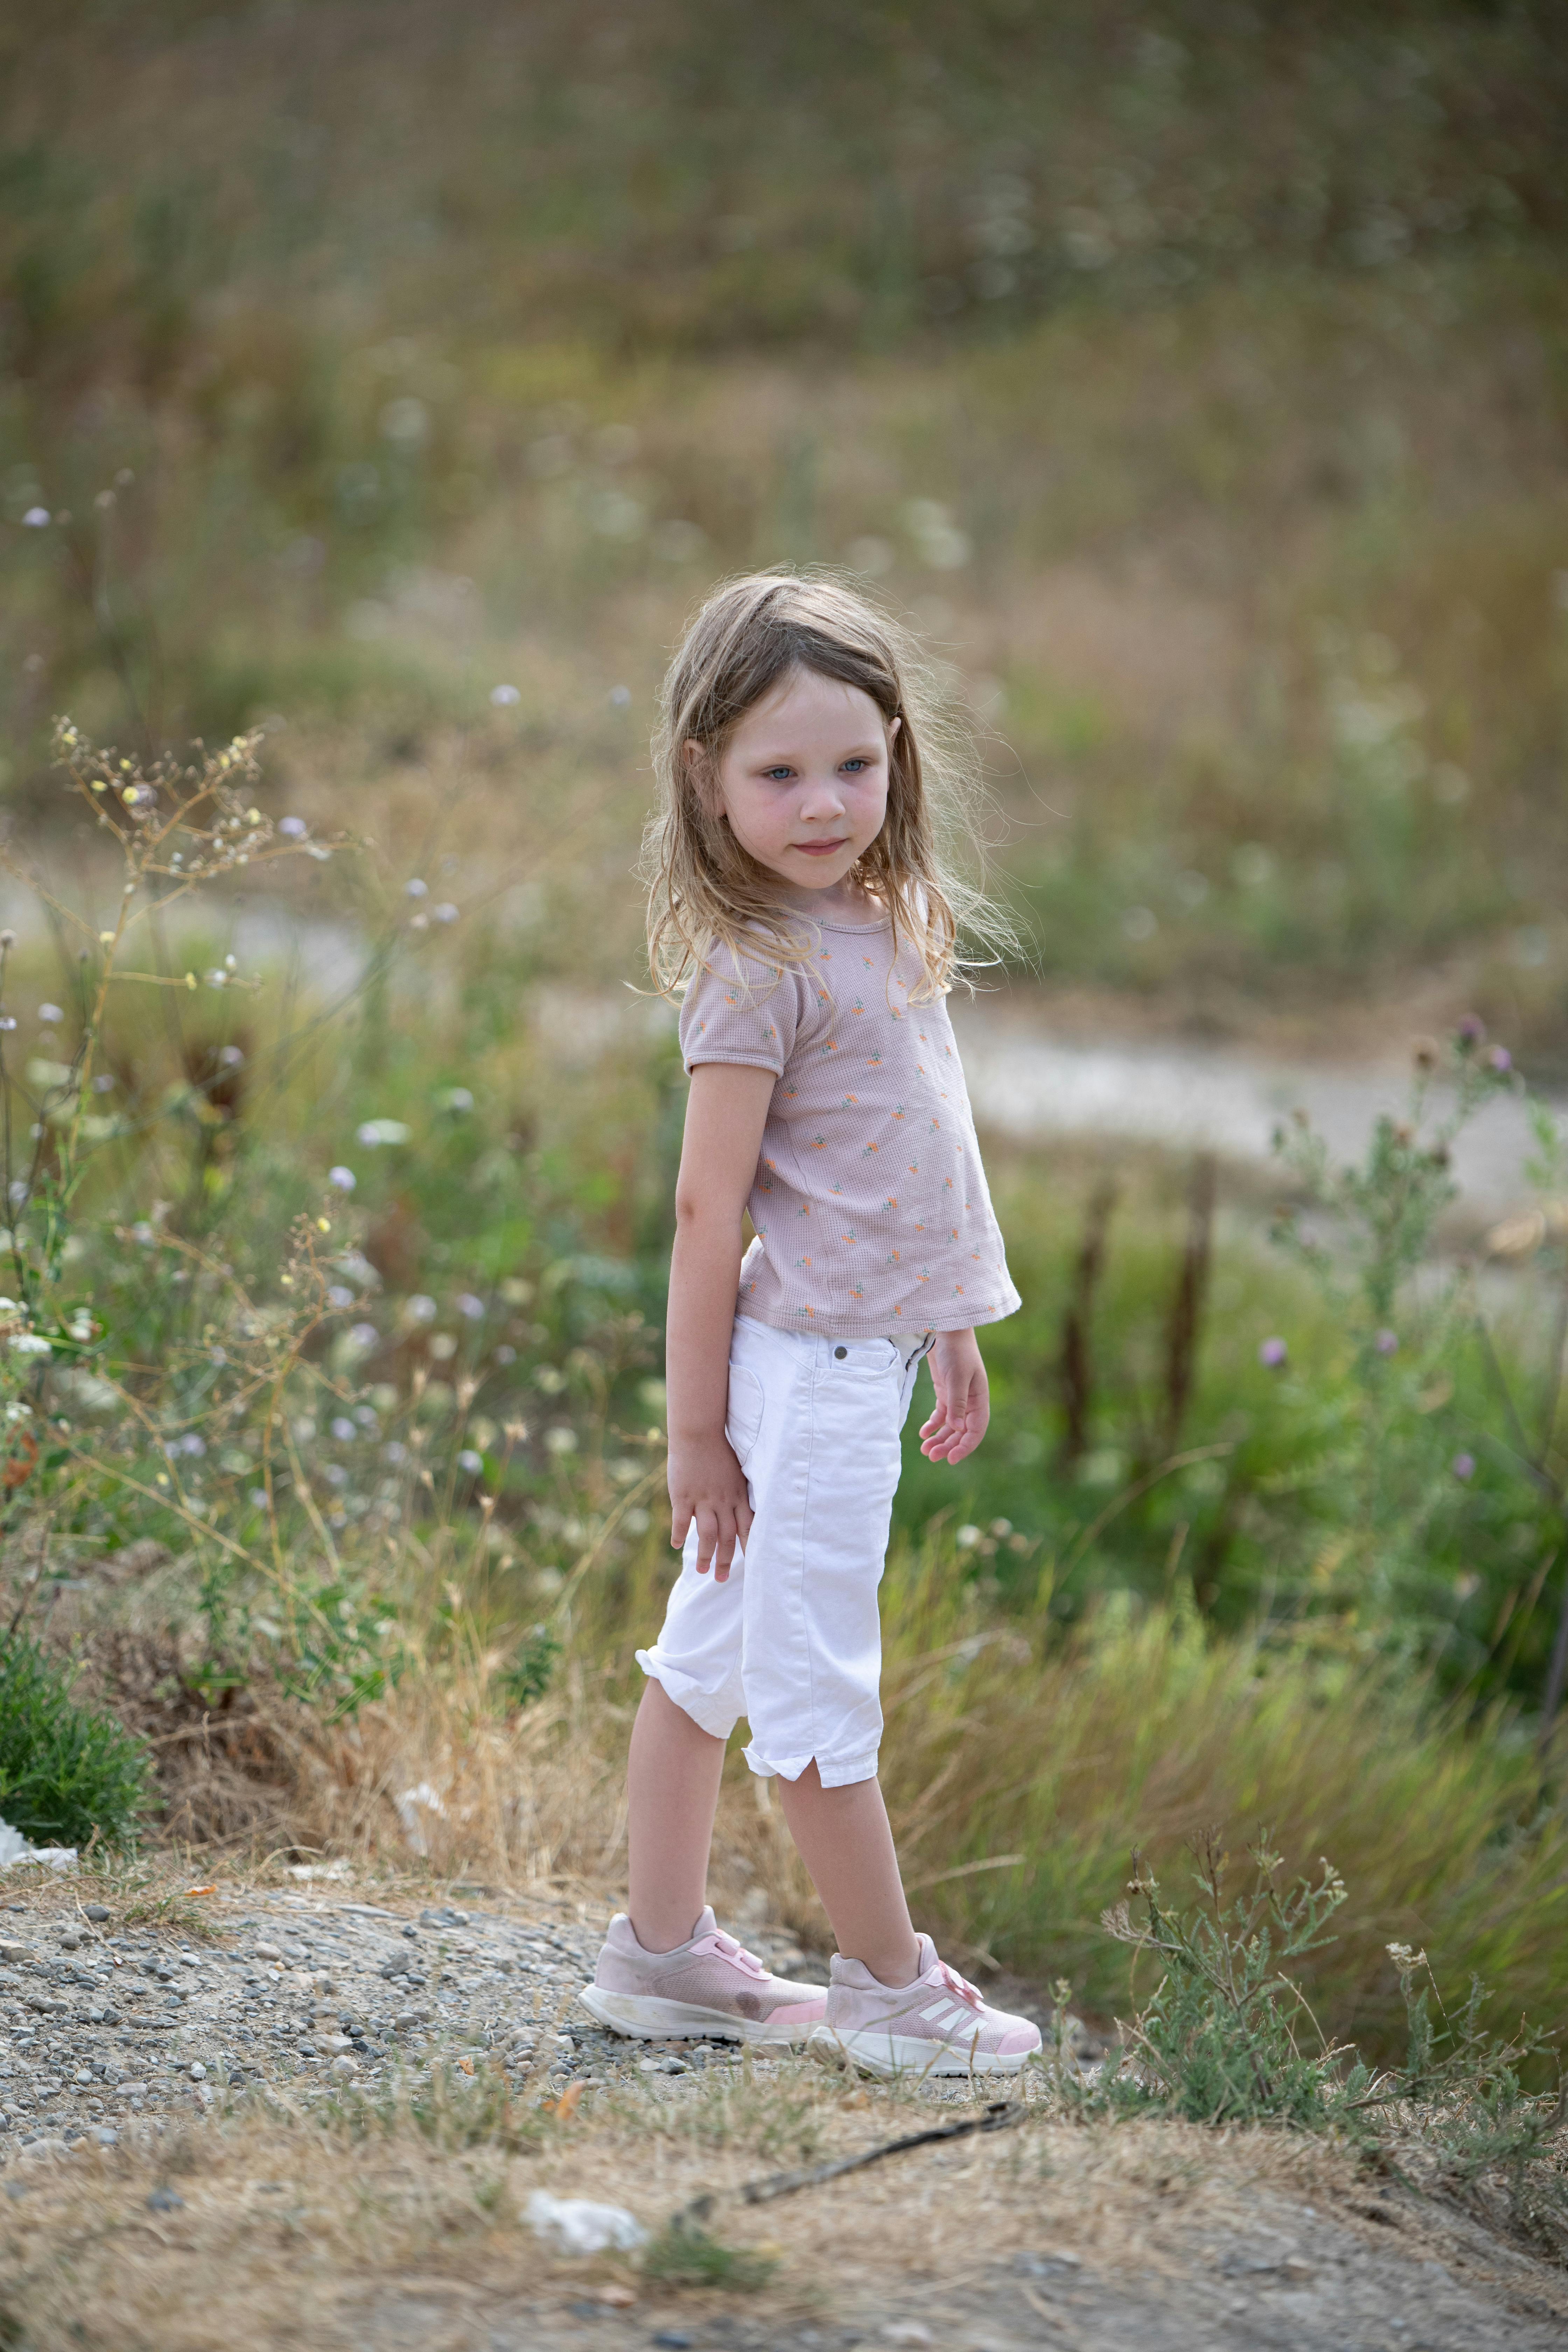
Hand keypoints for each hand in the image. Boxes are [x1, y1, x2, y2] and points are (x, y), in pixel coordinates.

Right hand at [668, 1433, 753, 1581]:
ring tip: (703, 1572)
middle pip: (727, 1537)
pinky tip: (677, 1546)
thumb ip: (738, 1494)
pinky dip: (680, 1535)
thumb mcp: (737, 1473)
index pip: (747, 1528)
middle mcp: (723, 1500)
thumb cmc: (719, 1451)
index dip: (749, 1548)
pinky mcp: (683, 1495)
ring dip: (706, 1556)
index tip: (752, 1566)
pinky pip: (682, 1521)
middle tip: (722, 1579)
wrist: (699, 1432)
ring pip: (707, 1535)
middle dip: (726, 1561)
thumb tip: (742, 1513)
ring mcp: (703, 1499)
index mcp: (738, 1495)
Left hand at [919, 1329, 988, 1464]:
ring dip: (939, 1439)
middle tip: (931, 1456)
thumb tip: (957, 1429)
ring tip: (925, 1450)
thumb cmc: (956, 1352)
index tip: (951, 1459)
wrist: (945, 1331)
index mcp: (980, 1400)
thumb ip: (957, 1403)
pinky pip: (941, 1416)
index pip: (976, 1430)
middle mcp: (970, 1402)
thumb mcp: (957, 1377)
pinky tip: (923, 1433)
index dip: (965, 1446)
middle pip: (961, 1432)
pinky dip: (932, 1425)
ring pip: (950, 1426)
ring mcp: (957, 1398)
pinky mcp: (945, 1393)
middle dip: (948, 1446)